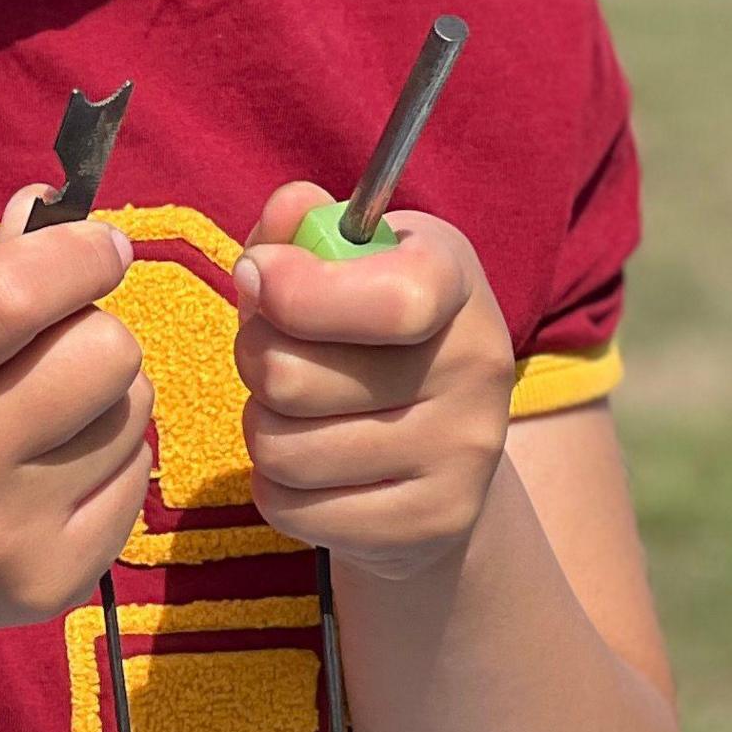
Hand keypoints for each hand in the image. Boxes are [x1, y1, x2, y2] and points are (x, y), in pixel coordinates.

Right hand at [0, 188, 155, 663]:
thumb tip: (56, 210)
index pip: (14, 295)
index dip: (79, 253)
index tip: (97, 247)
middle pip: (105, 353)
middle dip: (90, 329)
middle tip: (50, 346)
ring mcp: (3, 538)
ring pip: (134, 414)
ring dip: (101, 396)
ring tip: (40, 413)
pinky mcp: (52, 584)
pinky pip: (137, 479)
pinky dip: (106, 458)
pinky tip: (47, 470)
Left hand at [232, 181, 518, 580]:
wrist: (440, 453)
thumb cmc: (366, 337)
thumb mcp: (344, 265)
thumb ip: (301, 231)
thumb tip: (289, 209)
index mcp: (454, 283)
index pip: (394, 299)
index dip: (299, 292)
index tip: (259, 276)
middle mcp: (477, 368)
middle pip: (291, 377)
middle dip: (254, 361)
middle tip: (277, 357)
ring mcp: (465, 455)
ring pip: (282, 448)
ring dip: (262, 428)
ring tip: (298, 413)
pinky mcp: (435, 522)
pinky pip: (290, 507)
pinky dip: (277, 488)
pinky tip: (314, 468)